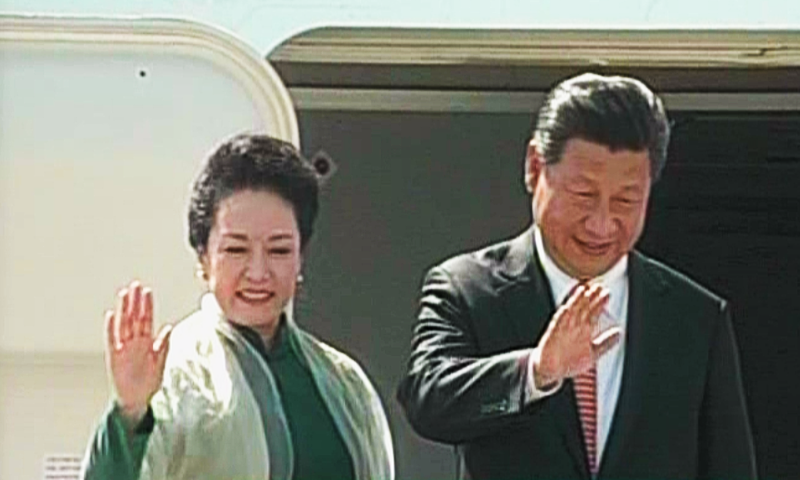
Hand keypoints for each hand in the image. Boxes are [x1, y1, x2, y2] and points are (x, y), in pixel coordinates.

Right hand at [105, 281, 171, 425]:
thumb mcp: (160, 363)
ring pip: (123, 324)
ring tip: (124, 294)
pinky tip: (111, 315)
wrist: (136, 401)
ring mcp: (123, 348)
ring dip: (123, 310)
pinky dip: (110, 328)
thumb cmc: (149, 382)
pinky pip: (111, 340)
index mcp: (147, 342)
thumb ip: (163, 346)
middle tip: (135, 285)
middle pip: (134, 318)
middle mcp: (135, 342)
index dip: (147, 305)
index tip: (147, 291)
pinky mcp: (114, 357)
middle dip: (135, 302)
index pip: (147, 319)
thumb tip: (169, 328)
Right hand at [534, 284, 620, 387]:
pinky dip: (561, 316)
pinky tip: (566, 308)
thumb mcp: (593, 354)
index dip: (600, 303)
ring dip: (576, 301)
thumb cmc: (570, 361)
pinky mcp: (552, 334)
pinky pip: (557, 324)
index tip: (607, 293)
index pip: (593, 313)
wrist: (550, 370)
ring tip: (583, 289)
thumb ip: (605, 343)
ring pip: (571, 312)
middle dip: (590, 297)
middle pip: (583, 309)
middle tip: (598, 286)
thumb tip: (619, 332)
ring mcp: (563, 329)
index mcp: (584, 331)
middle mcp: (574, 327)